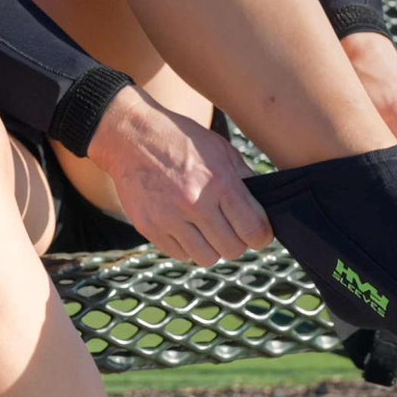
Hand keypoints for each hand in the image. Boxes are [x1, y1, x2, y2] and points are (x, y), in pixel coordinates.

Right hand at [87, 86, 273, 266]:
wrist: (131, 138)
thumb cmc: (180, 140)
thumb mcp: (220, 149)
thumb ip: (245, 180)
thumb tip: (265, 210)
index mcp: (219, 182)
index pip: (253, 230)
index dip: (261, 236)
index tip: (258, 233)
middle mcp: (195, 203)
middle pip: (233, 250)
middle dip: (237, 242)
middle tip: (231, 230)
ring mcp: (170, 218)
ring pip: (207, 258)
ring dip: (212, 247)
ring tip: (207, 230)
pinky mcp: (150, 228)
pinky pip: (180, 254)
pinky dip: (187, 246)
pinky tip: (185, 227)